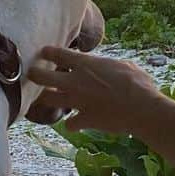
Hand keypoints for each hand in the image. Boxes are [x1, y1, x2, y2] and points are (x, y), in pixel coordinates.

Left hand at [28, 47, 166, 135]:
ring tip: (45, 98)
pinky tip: (76, 123)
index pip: (58, 54)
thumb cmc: (138, 83)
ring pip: (48, 100)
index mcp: (87, 65)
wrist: (141, 109)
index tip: (44, 52)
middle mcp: (75, 82)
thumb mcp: (125, 66)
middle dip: (34, 74)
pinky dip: (72, 123)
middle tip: (32, 74)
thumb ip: (110, 66)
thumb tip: (110, 67)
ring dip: (46, 99)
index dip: (48, 52)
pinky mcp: (82, 120)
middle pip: (42, 77)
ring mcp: (77, 102)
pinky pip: (69, 123)